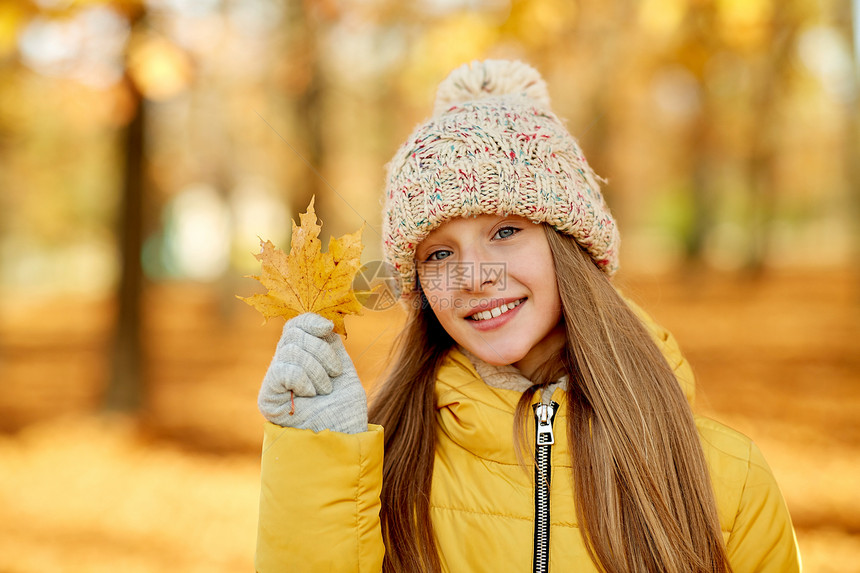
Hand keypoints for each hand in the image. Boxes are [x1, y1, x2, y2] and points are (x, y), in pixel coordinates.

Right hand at [258, 313, 367, 433]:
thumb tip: (323, 322)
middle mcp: (286, 364)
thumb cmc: (345, 408)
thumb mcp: (343, 367)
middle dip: (321, 351)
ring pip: (290, 351)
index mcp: (304, 355)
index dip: (310, 321)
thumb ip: (330, 344)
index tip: (327, 329)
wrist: (343, 436)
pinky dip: (302, 380)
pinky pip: (283, 370)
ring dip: (316, 370)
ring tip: (324, 390)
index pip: (296, 325)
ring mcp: (276, 380)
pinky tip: (309, 394)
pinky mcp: (268, 396)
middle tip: (334, 374)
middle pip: (293, 333)